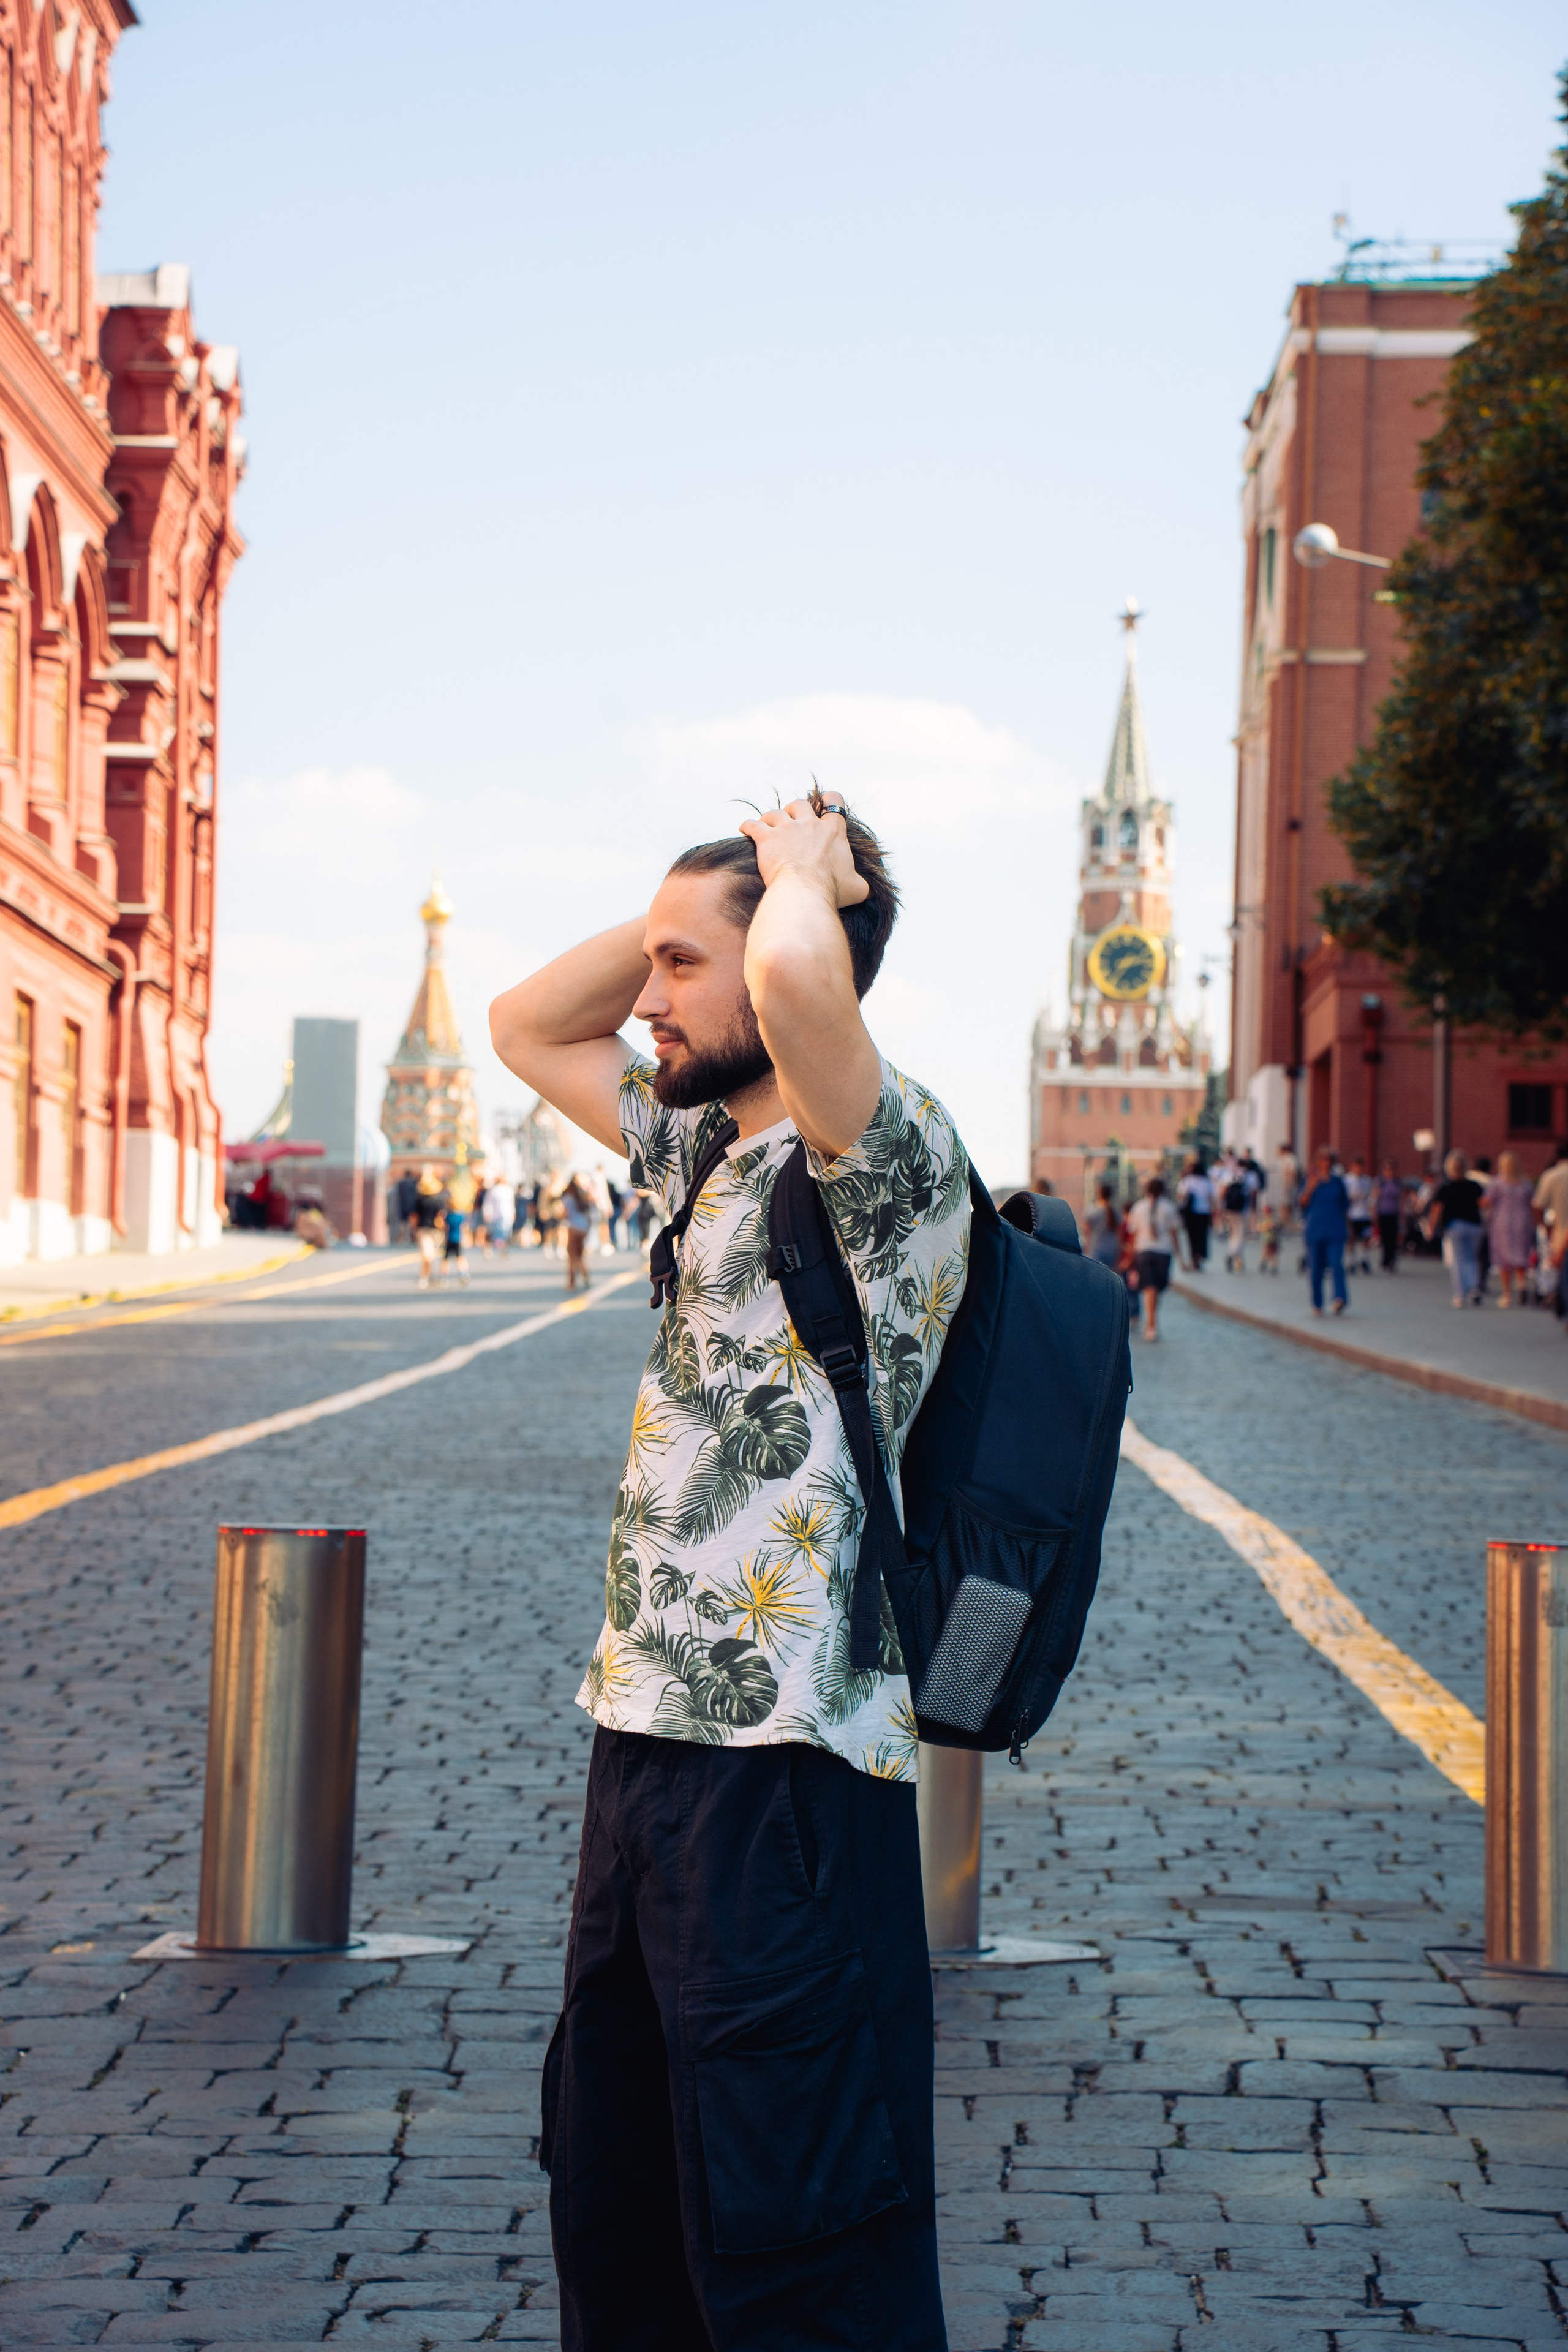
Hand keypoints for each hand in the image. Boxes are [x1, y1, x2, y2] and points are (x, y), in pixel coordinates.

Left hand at [739, 797, 868, 908]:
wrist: (805, 892)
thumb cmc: (832, 890)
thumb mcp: (857, 888)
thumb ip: (864, 885)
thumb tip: (870, 891)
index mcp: (833, 832)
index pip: (834, 802)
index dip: (828, 800)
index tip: (823, 806)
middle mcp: (810, 825)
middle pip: (800, 803)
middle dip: (794, 809)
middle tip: (790, 820)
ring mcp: (786, 829)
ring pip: (775, 812)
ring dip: (770, 817)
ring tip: (767, 825)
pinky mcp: (766, 838)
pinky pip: (752, 825)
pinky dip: (747, 826)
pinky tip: (744, 830)